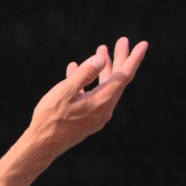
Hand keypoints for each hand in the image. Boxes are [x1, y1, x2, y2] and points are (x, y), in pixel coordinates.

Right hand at [24, 36, 147, 161]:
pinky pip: (93, 95)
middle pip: (117, 80)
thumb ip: (84, 74)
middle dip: (120, 59)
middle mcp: (104, 109)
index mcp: (102, 101)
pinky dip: (89, 81)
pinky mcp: (87, 119)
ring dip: (103, 68)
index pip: (124, 76)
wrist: (42, 145)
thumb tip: (101, 58)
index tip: (143, 44)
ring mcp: (96, 115)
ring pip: (105, 86)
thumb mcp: (65, 91)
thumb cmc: (51, 117)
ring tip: (101, 51)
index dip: (134, 58)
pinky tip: (76, 70)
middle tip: (122, 41)